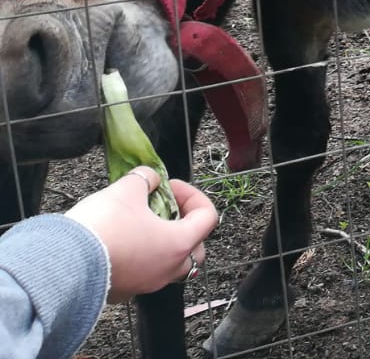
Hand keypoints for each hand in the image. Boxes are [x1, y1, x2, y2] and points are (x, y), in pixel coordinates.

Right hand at [66, 167, 218, 301]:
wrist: (61, 265)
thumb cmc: (101, 228)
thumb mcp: (126, 190)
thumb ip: (144, 179)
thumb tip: (150, 177)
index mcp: (178, 244)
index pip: (208, 217)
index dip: (193, 195)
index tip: (170, 187)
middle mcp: (167, 269)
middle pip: (195, 247)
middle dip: (184, 224)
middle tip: (163, 209)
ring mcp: (146, 284)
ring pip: (169, 264)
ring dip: (162, 242)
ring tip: (141, 224)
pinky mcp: (123, 292)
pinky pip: (143, 273)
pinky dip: (140, 257)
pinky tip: (121, 242)